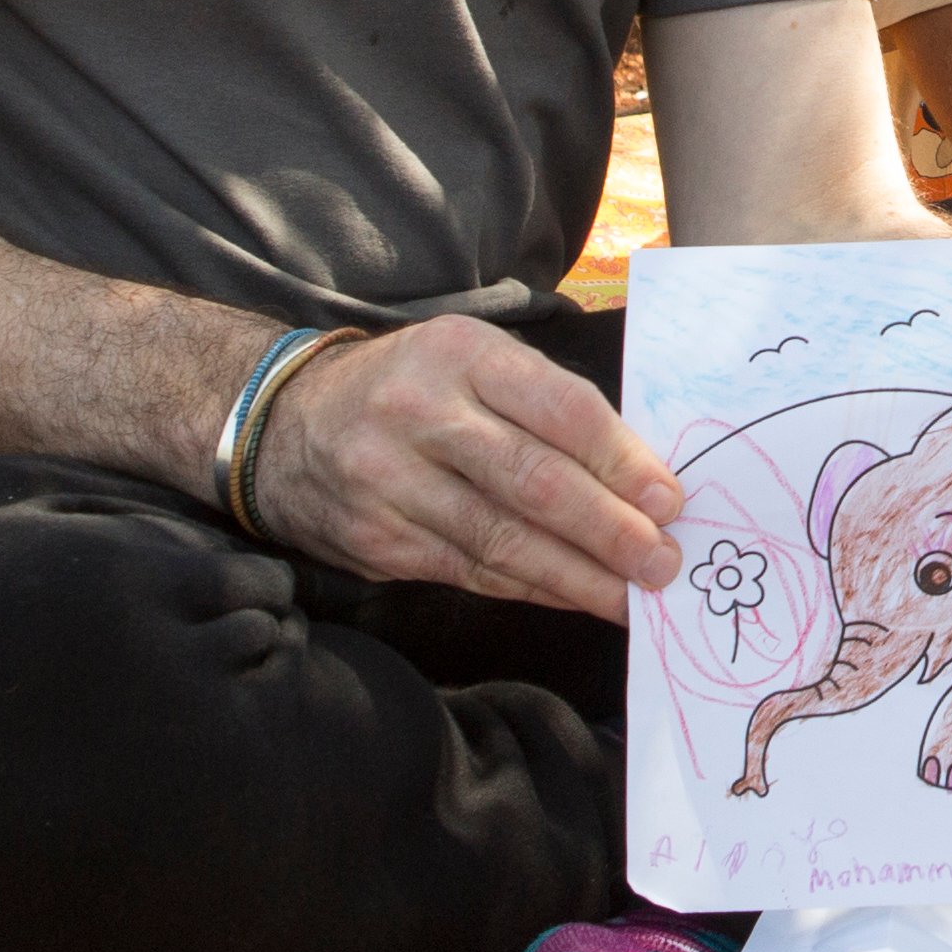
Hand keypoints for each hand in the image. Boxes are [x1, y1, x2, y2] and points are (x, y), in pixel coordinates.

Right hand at [247, 313, 683, 616]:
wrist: (282, 423)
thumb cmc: (412, 387)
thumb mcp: (472, 359)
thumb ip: (546, 404)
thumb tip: (638, 473)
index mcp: (462, 354)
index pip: (560, 410)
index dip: (622, 462)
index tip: (670, 501)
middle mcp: (421, 414)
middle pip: (534, 482)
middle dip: (608, 530)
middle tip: (663, 562)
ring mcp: (390, 481)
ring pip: (502, 539)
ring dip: (578, 576)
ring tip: (632, 597)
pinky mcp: (378, 539)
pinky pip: (470, 570)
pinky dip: (531, 588)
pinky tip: (573, 597)